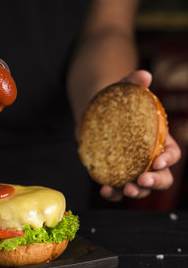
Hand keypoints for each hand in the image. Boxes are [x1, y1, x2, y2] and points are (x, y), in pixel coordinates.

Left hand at [100, 70, 181, 200]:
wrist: (94, 112)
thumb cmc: (115, 102)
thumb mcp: (123, 89)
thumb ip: (133, 82)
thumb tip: (143, 74)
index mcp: (159, 140)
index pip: (173, 153)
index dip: (169, 159)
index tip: (158, 161)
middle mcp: (148, 158)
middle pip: (162, 176)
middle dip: (156, 181)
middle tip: (142, 180)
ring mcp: (131, 169)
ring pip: (141, 187)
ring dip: (136, 192)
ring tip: (126, 189)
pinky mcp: (114, 174)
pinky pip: (117, 189)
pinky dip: (113, 193)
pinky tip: (105, 190)